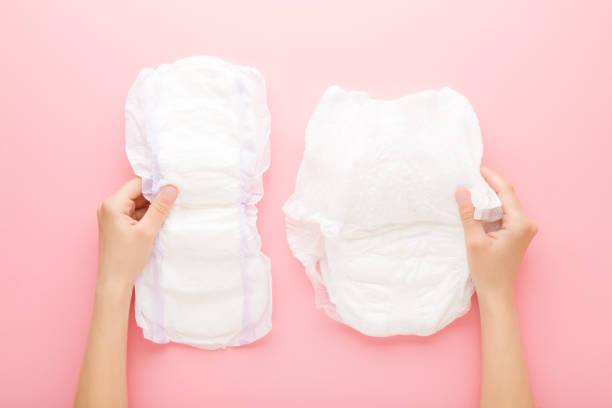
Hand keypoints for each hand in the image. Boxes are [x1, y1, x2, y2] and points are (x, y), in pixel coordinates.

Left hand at [96, 177, 177, 295]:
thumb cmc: (127, 258)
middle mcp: (109, 207)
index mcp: (112, 204)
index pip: (137, 184)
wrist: (114, 282)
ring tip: (168, 213)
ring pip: (137, 203)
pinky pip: (134, 213)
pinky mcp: (116, 225)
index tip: (173, 187)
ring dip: (152, 208)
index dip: (156, 184)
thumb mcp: (147, 231)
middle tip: (174, 201)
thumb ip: (160, 208)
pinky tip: (159, 222)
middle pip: (137, 193)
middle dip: (155, 197)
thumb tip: (171, 188)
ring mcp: (112, 216)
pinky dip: (146, 216)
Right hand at [455, 166, 536, 303]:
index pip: (506, 191)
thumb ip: (468, 214)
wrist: (497, 293)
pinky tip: (477, 206)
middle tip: (469, 176)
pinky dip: (491, 209)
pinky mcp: (518, 233)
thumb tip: (462, 190)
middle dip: (488, 185)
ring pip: (505, 204)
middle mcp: (527, 223)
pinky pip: (504, 214)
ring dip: (488, 197)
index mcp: (520, 223)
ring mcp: (524, 229)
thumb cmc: (487, 270)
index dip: (490, 177)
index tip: (475, 167)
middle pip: (507, 196)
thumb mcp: (474, 240)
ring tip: (470, 189)